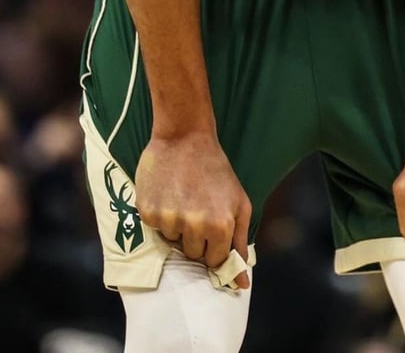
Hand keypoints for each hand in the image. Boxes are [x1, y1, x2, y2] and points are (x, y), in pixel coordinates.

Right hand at [134, 132, 251, 287]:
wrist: (184, 137)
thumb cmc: (216, 169)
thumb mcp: (239, 203)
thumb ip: (240, 244)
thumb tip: (240, 284)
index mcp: (220, 227)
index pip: (215, 261)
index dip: (214, 246)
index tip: (213, 229)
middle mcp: (193, 227)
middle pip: (192, 254)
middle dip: (196, 236)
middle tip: (198, 206)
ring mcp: (168, 220)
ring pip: (173, 241)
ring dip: (178, 225)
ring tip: (184, 196)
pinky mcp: (147, 213)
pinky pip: (155, 227)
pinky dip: (161, 214)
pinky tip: (168, 192)